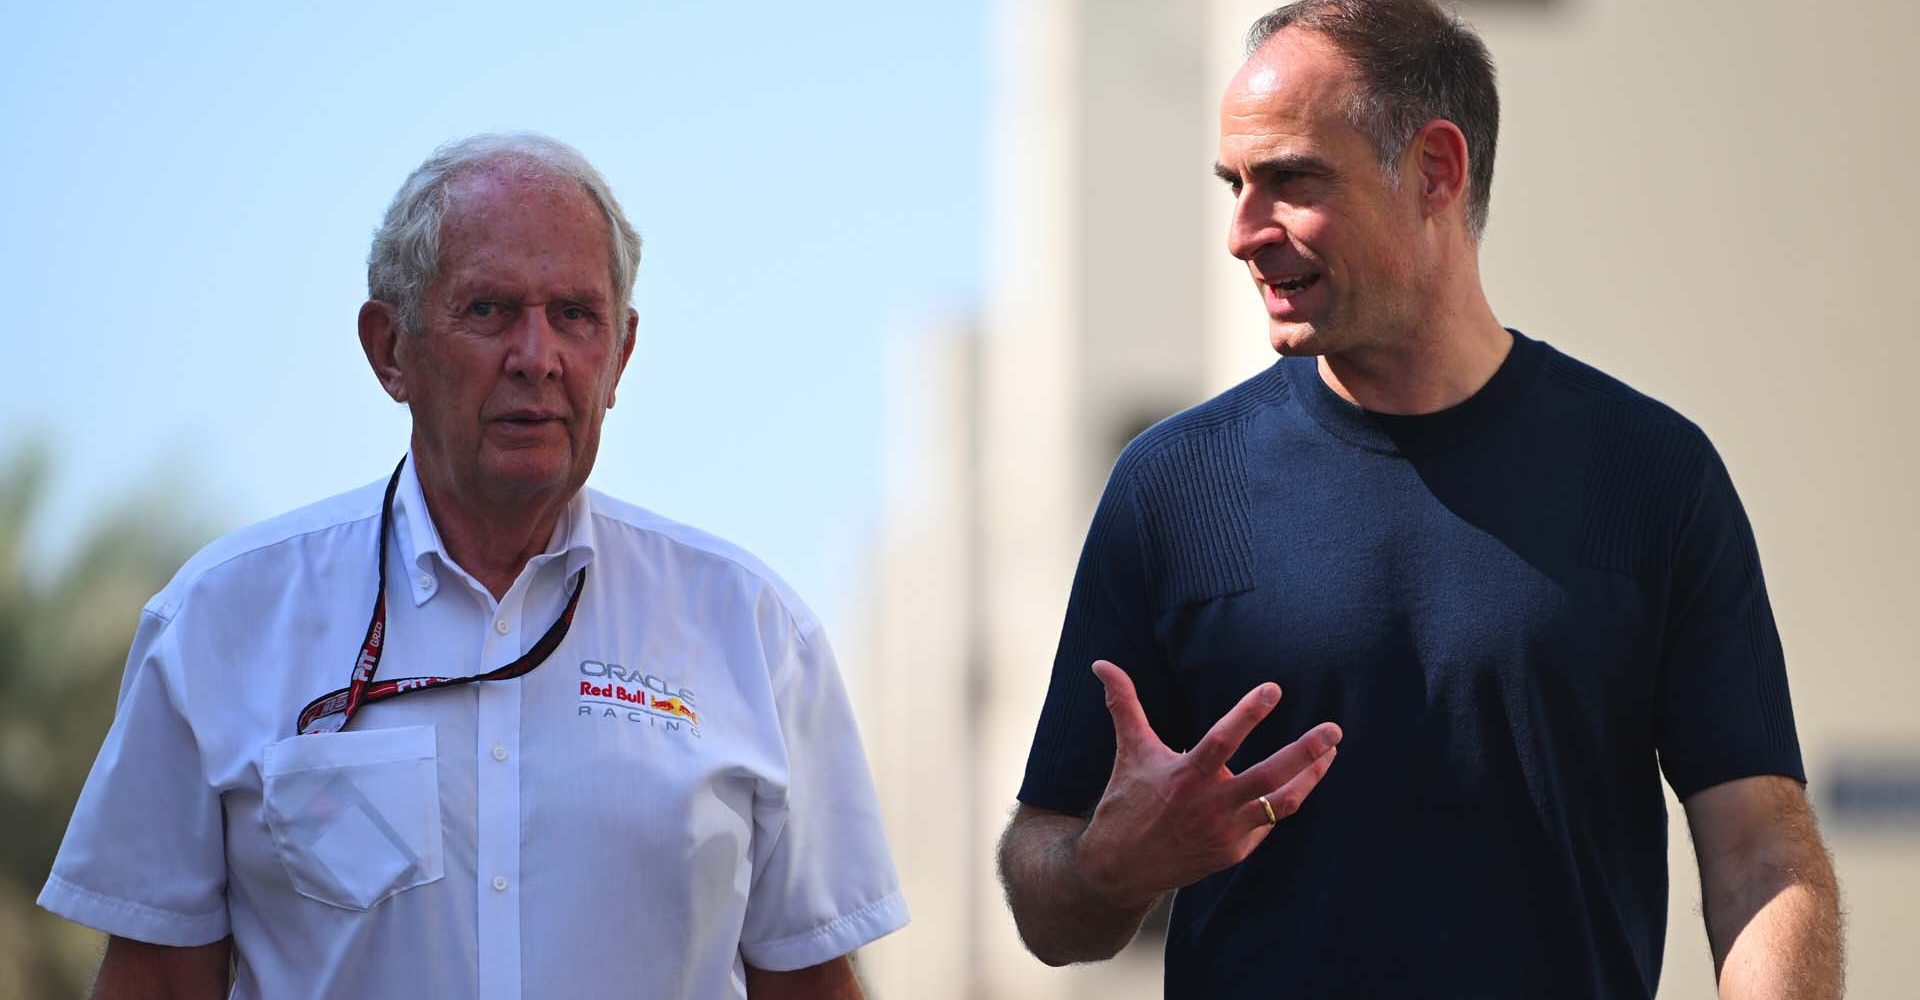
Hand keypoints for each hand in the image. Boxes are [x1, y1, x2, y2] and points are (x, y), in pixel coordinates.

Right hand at [1074, 659, 1340, 907]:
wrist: (1120, 868)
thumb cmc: (1126, 800)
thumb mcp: (1130, 750)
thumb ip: (1124, 704)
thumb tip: (1101, 663)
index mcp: (1185, 776)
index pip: (1223, 740)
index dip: (1249, 713)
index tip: (1275, 689)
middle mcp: (1210, 805)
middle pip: (1269, 777)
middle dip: (1306, 752)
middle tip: (1334, 729)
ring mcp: (1226, 831)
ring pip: (1282, 804)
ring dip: (1310, 778)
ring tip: (1330, 754)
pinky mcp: (1234, 852)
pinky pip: (1268, 823)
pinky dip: (1284, 800)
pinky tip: (1297, 781)